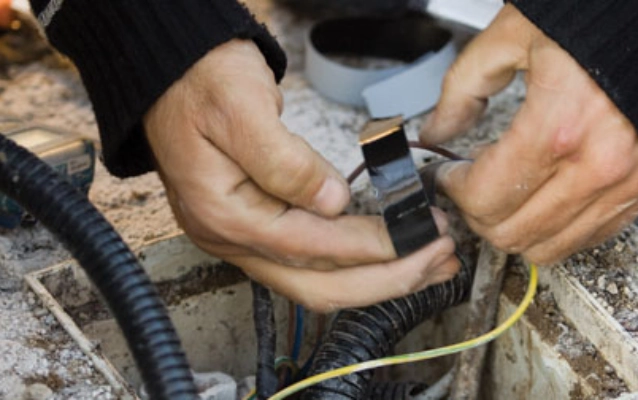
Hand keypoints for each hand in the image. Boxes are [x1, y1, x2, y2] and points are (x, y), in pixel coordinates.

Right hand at [144, 39, 458, 310]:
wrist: (175, 74)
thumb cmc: (202, 82)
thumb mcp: (241, 108)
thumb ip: (285, 162)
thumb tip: (333, 203)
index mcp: (223, 215)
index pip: (309, 248)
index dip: (369, 247)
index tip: (417, 237)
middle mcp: (231, 239)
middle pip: (318, 285)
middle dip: (386, 279)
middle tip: (438, 259)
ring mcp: (243, 238)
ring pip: (316, 282)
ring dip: (376, 279)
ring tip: (427, 264)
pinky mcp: (259, 228)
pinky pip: (311, 263)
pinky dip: (355, 264)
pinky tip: (387, 254)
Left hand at [421, 5, 637, 264]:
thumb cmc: (596, 18)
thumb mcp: (511, 36)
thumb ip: (463, 88)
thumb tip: (436, 130)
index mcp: (557, 125)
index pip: (485, 197)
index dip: (454, 189)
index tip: (448, 174)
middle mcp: (596, 165)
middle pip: (510, 232)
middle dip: (477, 213)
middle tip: (470, 186)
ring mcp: (626, 182)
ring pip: (548, 248)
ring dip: (513, 226)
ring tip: (505, 193)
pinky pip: (589, 238)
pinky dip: (555, 229)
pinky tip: (542, 197)